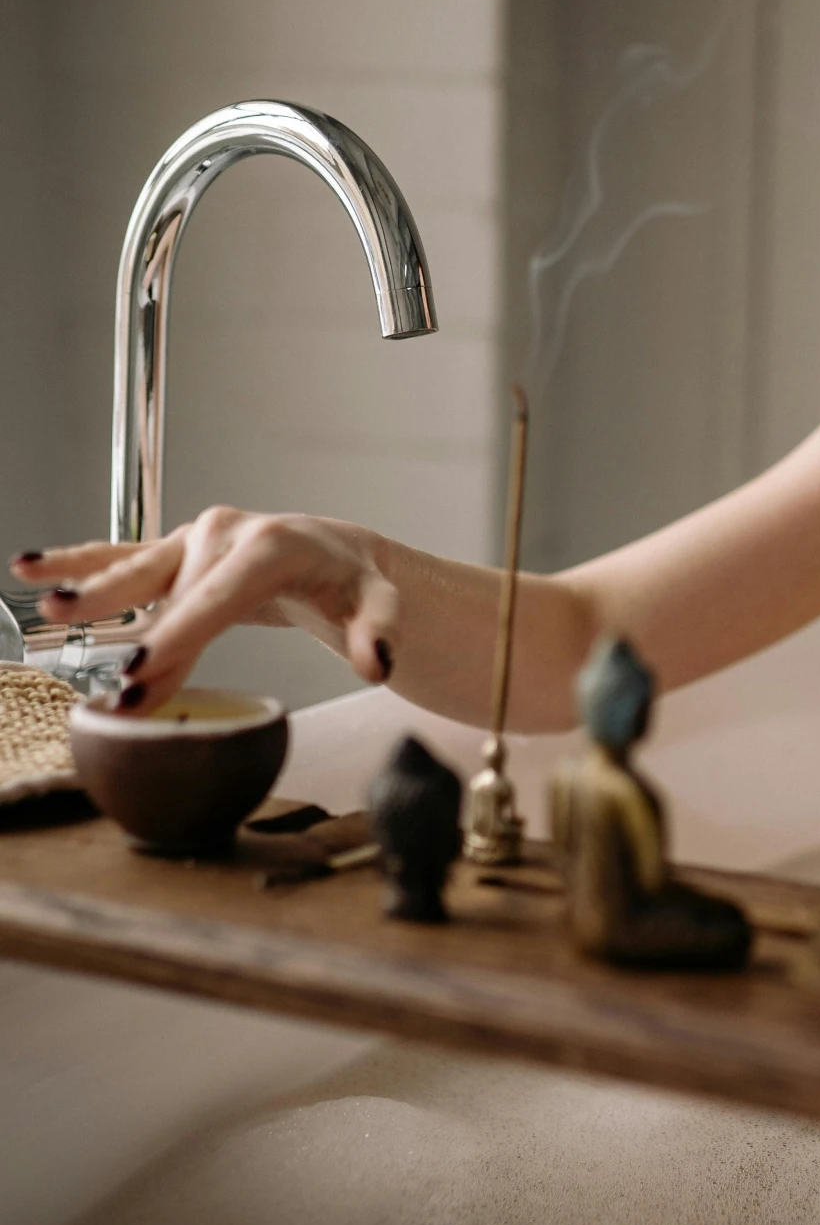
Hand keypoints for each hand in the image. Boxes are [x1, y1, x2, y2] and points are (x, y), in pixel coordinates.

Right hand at [9, 508, 398, 706]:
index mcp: (269, 548)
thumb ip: (378, 631)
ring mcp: (193, 541)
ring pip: (135, 571)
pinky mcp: (174, 553)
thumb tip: (373, 663)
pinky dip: (76, 562)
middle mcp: (223, 536)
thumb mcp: (380, 605)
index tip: (142, 674)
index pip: (218, 599)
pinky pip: (119, 558)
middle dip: (142, 644)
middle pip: (173, 597)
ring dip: (91, 593)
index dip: (177, 638)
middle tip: (116, 688)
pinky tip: (30, 567)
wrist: (336, 554)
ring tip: (46, 610)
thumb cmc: (355, 583)